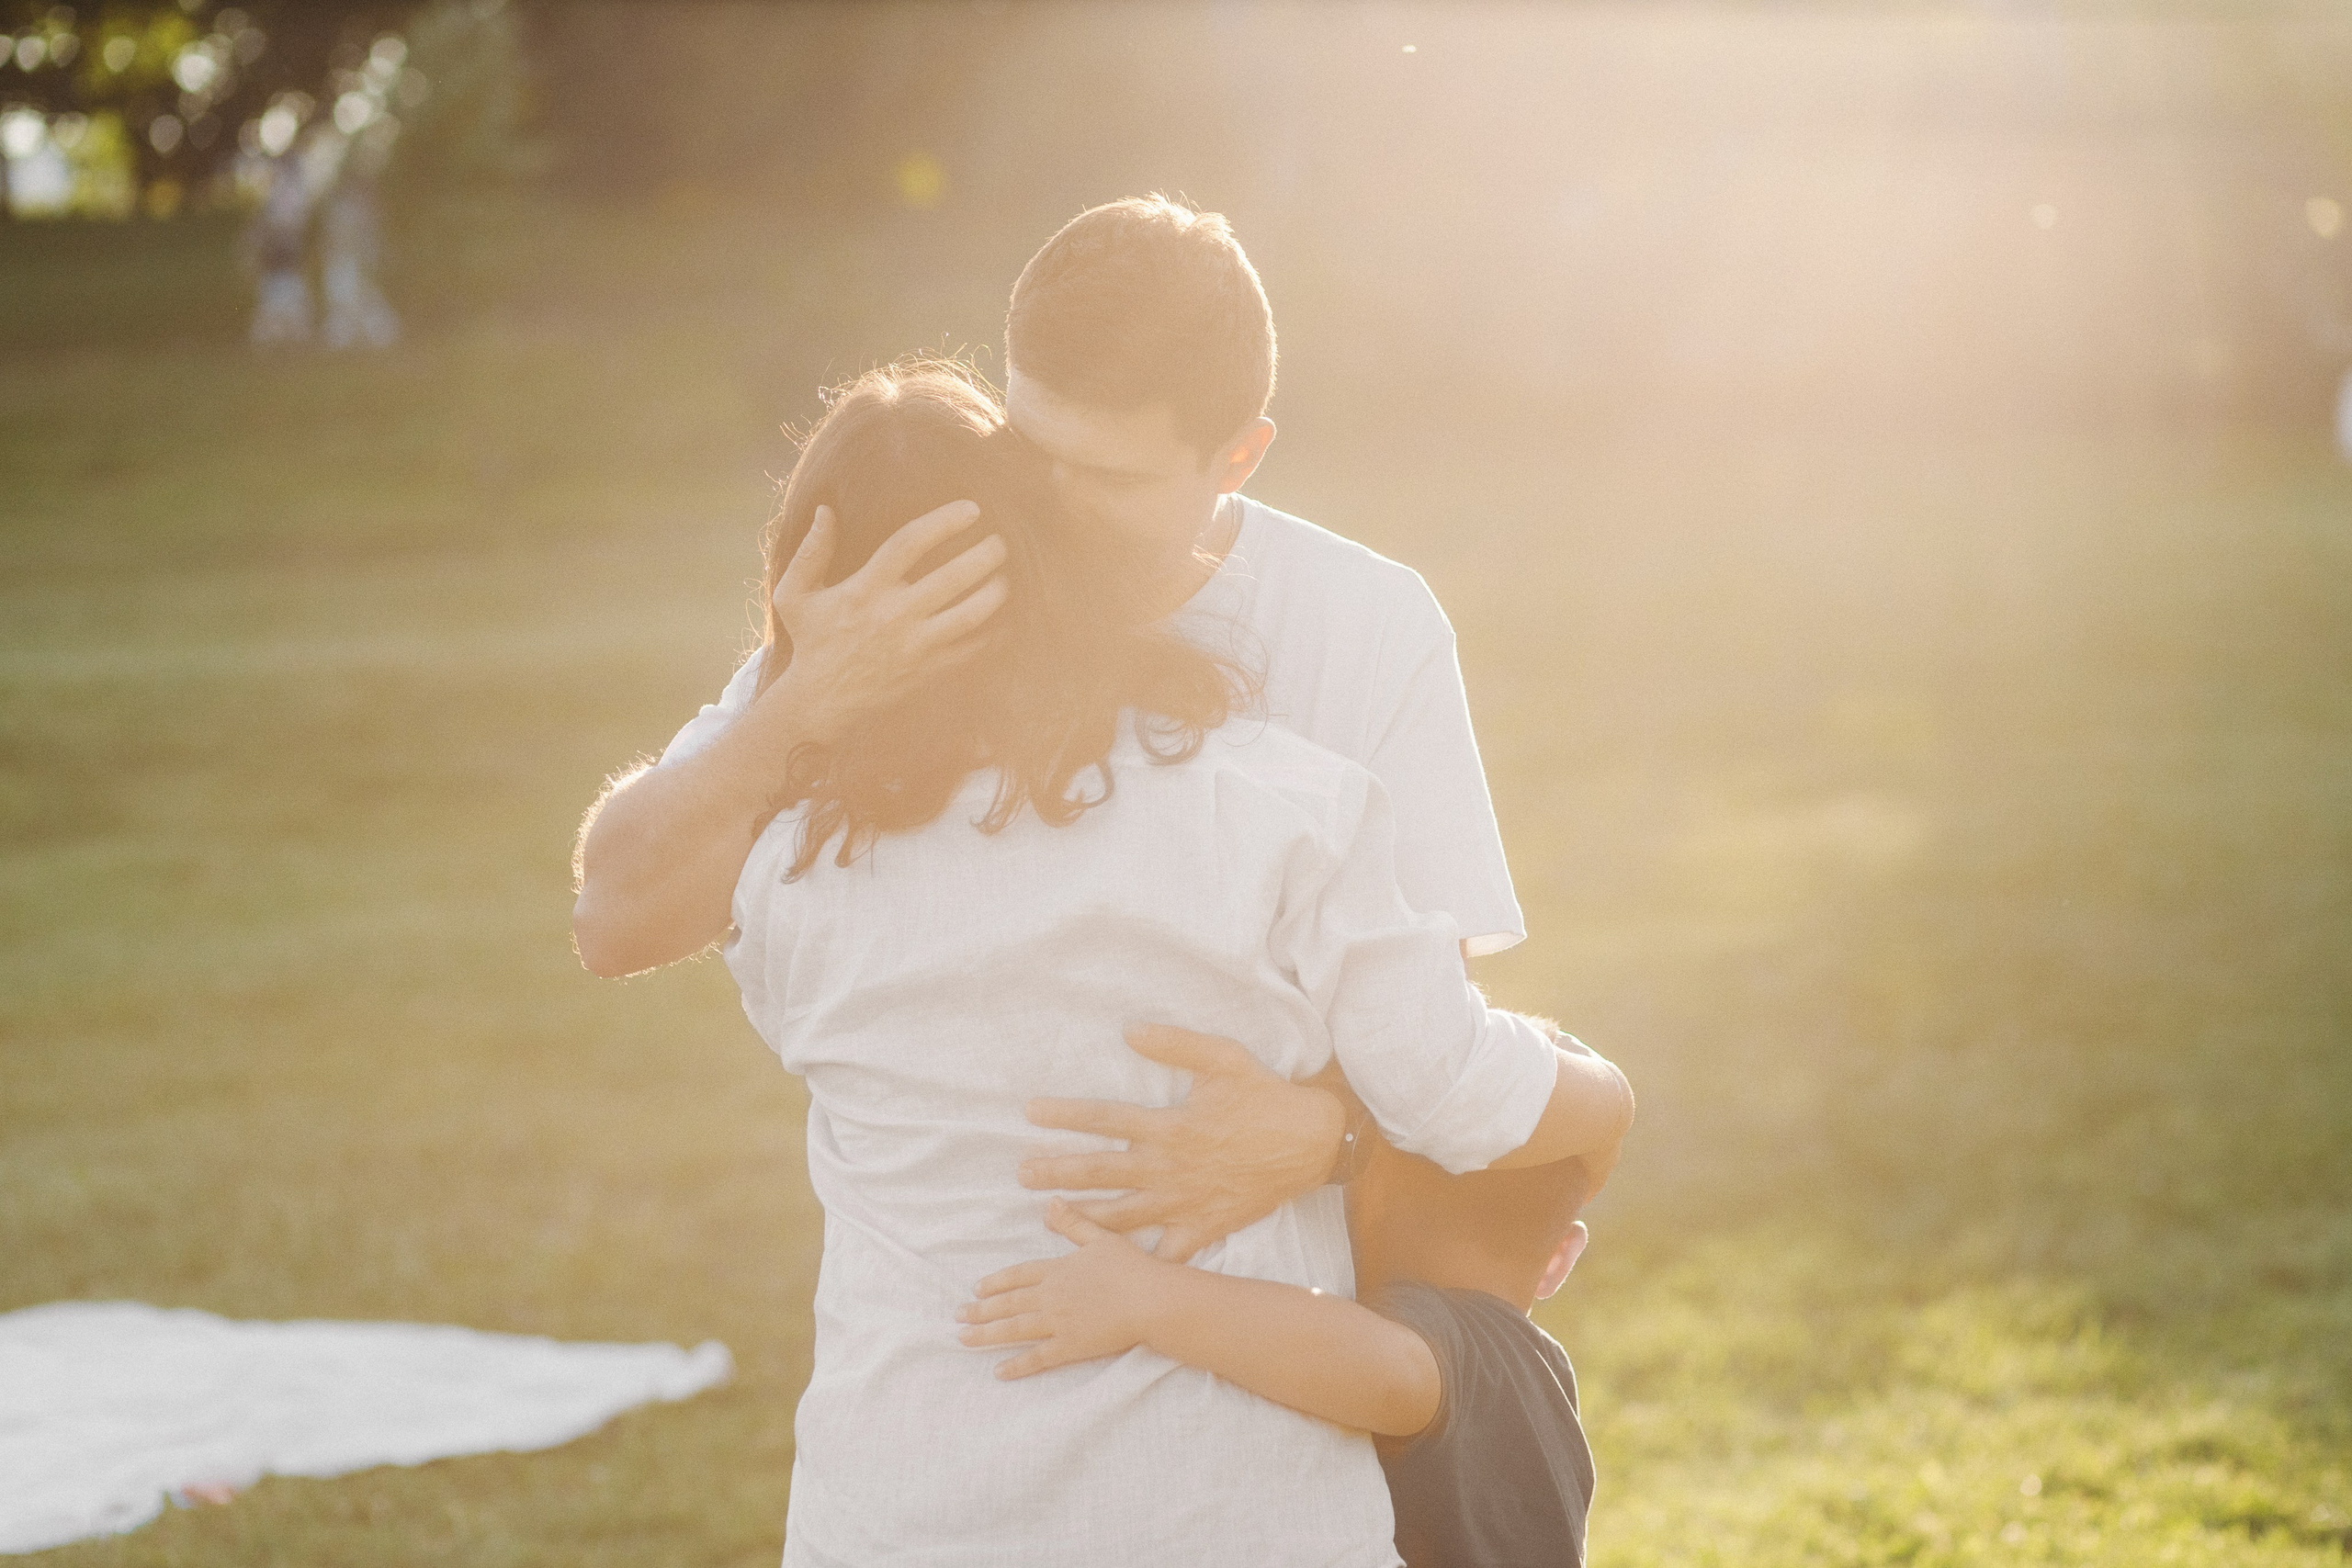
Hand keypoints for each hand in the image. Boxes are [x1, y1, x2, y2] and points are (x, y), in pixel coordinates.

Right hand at [765, 500, 1009, 739]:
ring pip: (971, 614)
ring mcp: (915, 645)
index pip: (909, 543)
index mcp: (865, 588)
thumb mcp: (795, 595)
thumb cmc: (811, 641)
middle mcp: (894, 615)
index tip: (972, 509)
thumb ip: (811, 552)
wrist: (821, 702)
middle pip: (952, 577)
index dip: (944, 521)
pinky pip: (973, 648)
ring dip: (996, 592)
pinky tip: (1004, 615)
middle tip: (1001, 542)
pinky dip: (994, 631)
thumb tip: (824, 510)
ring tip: (1006, 577)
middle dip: (985, 555)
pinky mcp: (929, 670)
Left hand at [956, 1199, 1170, 1378]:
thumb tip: (1051, 1202)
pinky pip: (1038, 1358)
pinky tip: (999, 1372)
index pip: (1018, 1275)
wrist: (1151, 1300)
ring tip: (964, 1339)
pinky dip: (1017, 1365)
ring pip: (1014, 1329)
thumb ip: (1073, 1223)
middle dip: (981, 1310)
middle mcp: (1051, 1296)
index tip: (976, 1289)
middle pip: (1008, 1303)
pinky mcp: (1070, 1346)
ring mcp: (1058, 1323)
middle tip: (958, 1315)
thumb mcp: (1101, 1238)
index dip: (996, 1282)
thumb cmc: (1131, 1268)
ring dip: (987, 1335)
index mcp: (1057, 1270)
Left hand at [1018, 1025, 1345, 1263]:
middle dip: (1058, 1172)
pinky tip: (1110, 1267)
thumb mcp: (1224, 1058)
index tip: (1030, 1113)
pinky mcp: (1203, 1227)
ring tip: (1048, 1217)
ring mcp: (1184, 1202)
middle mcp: (1169, 1168)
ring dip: (1083, 1214)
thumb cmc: (1266, 1097)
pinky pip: (1165, 1250)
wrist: (1312, 1144)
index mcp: (1170, 1126)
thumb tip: (1130, 1031)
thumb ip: (1175, 1044)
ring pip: (1123, 1215)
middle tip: (1023, 1174)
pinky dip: (1139, 1259)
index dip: (1065, 1115)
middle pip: (1102, 1171)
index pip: (1105, 1119)